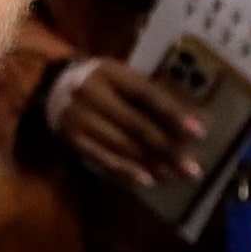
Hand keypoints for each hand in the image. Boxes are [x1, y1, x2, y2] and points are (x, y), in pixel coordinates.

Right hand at [49, 59, 203, 186]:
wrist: (53, 87)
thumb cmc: (101, 83)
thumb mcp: (121, 78)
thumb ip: (148, 95)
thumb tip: (190, 122)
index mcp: (109, 72)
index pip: (145, 94)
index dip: (172, 113)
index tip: (198, 133)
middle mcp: (90, 92)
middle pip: (135, 124)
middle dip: (167, 148)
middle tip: (192, 168)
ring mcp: (77, 116)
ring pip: (121, 145)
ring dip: (152, 164)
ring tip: (176, 177)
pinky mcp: (71, 138)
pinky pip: (102, 158)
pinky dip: (125, 171)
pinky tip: (146, 180)